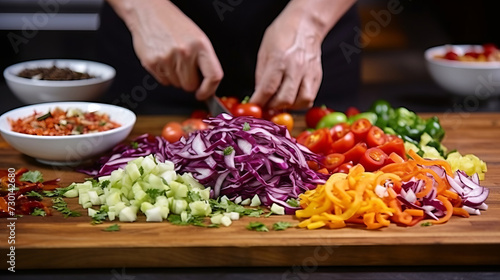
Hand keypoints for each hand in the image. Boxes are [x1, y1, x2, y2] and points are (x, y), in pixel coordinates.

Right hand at [108, 0, 222, 99]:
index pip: (213, 76)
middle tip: (184, 66)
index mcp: (201, 45)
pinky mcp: (152, 63)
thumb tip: (208, 85)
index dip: (209, 90)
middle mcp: (185, 52)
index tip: (205, 94)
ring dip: (175, 76)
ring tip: (172, 58)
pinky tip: (163, 59)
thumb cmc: (174, 24)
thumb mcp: (197, 38)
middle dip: (188, 80)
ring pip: (176, 85)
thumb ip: (204, 61)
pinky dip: (164, 74)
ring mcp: (167, 59)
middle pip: (190, 85)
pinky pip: (163, 81)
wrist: (149, 13)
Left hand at [249, 0, 355, 109]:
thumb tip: (259, 94)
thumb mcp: (264, 51)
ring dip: (288, 107)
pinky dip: (299, 103)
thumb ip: (261, 75)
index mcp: (279, 60)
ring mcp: (309, 73)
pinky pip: (310, 98)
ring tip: (280, 103)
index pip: (267, 89)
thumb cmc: (283, 33)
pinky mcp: (317, 77)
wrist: (306, 24)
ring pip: (300, 102)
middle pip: (285, 99)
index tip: (255, 107)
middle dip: (272, 107)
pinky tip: (292, 99)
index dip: (259, 102)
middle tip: (266, 106)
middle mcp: (296, 68)